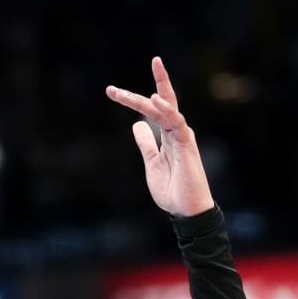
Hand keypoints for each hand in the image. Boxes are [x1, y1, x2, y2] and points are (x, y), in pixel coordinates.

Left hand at [106, 57, 214, 217]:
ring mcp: (182, 135)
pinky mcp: (186, 143)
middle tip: (111, 89)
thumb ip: (146, 143)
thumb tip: (137, 125)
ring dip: (142, 101)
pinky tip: (154, 100)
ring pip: (162, 109)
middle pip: (160, 101)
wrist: (185, 209)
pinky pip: (176, 121)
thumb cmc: (172, 188)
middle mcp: (176, 130)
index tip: (112, 91)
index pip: (153, 109)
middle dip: (137, 93)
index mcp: (168, 134)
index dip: (134, 99)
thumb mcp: (151, 162)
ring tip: (122, 95)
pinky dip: (166, 110)